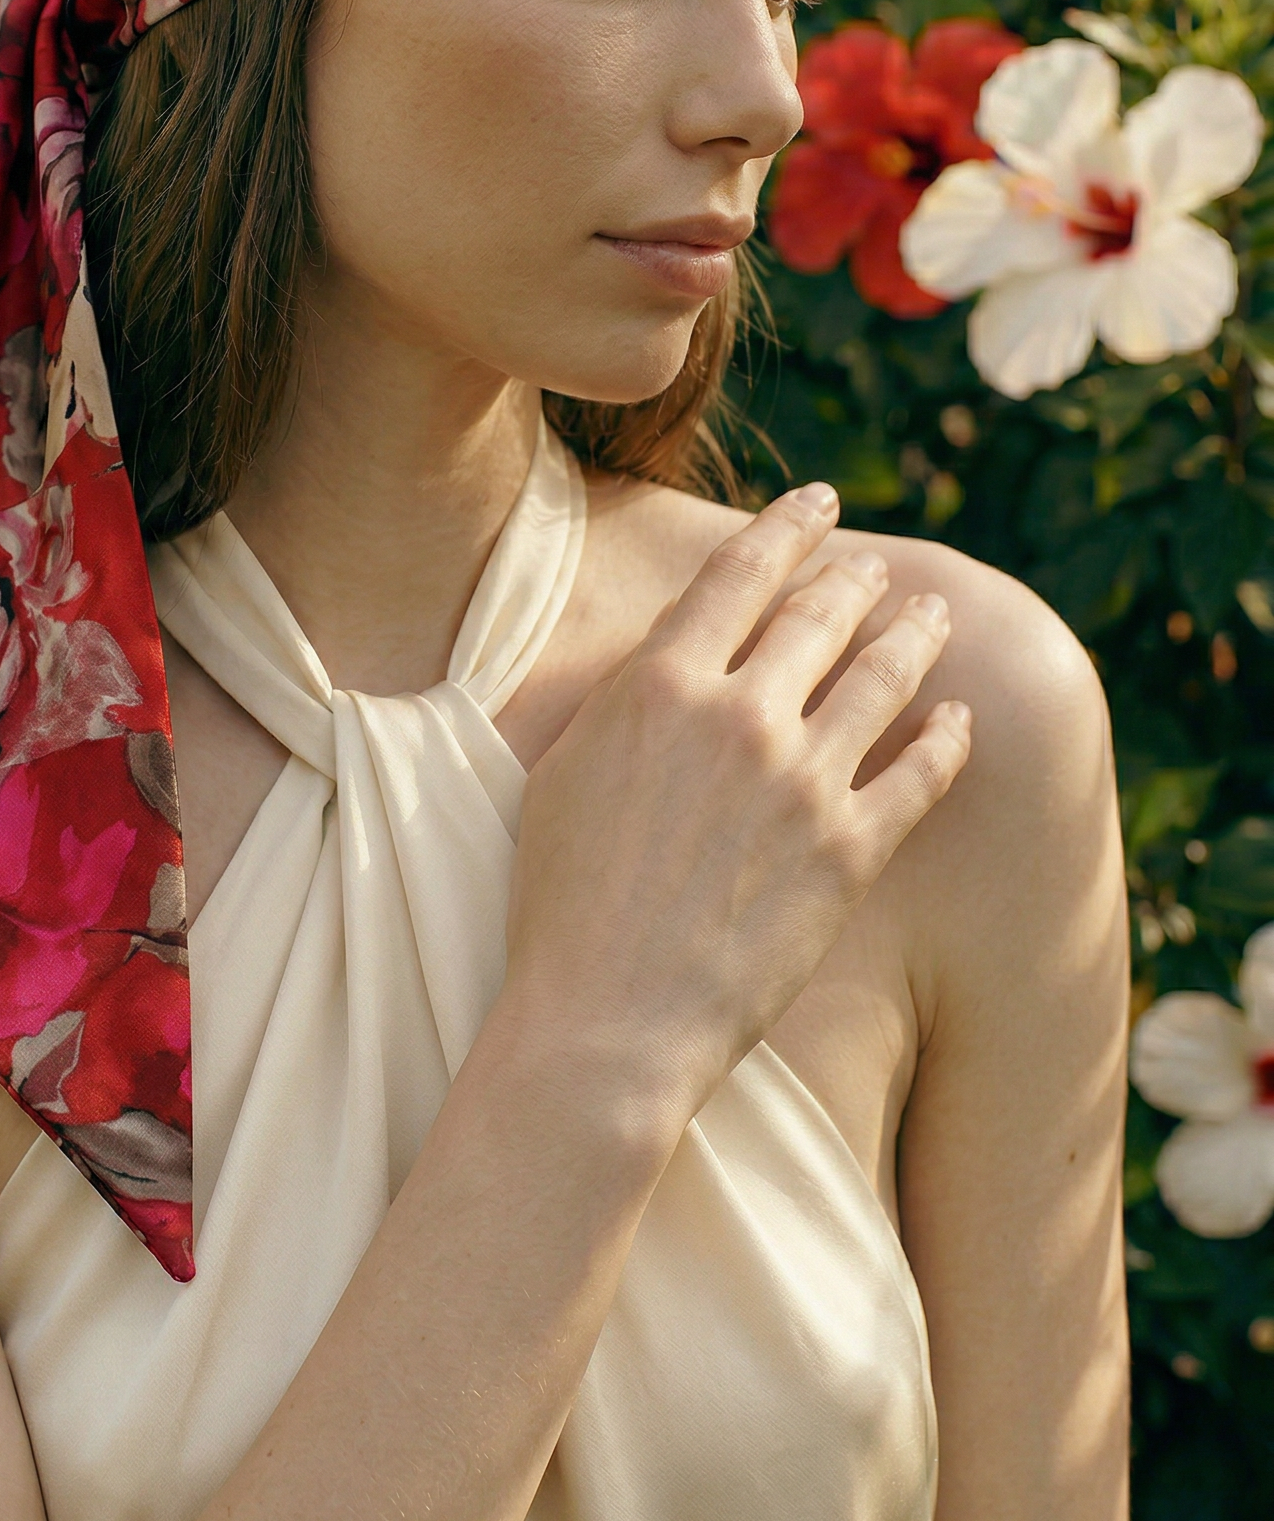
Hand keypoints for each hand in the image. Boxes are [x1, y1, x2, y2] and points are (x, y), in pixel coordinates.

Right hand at [500, 483, 969, 1145]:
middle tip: (877, 565)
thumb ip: (623, 702)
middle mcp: (742, 715)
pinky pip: (920, 776)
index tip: (817, 502)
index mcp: (661, 684)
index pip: (739, 574)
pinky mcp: (851, 851)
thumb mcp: (564, 769)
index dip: (785, 526)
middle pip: (820, 615)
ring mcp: (805, 781)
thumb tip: (666, 661)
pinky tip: (961, 720)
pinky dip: (947, 739)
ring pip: (883, 679)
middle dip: (854, 578)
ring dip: (915, 635)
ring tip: (933, 613)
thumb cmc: (560, 901)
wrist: (606, 1017)